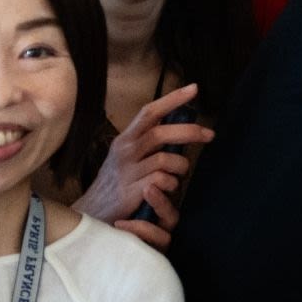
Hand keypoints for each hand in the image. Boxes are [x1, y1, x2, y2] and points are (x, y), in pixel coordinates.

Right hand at [73, 83, 213, 247]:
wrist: (92, 212)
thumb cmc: (117, 181)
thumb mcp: (128, 156)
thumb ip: (149, 141)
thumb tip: (180, 127)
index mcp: (126, 139)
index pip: (149, 112)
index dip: (172, 99)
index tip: (194, 89)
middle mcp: (125, 151)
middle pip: (160, 133)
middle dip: (189, 132)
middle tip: (209, 134)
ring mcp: (127, 171)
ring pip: (165, 159)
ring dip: (180, 166)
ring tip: (179, 174)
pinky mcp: (130, 192)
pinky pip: (161, 181)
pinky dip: (171, 184)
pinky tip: (167, 188)